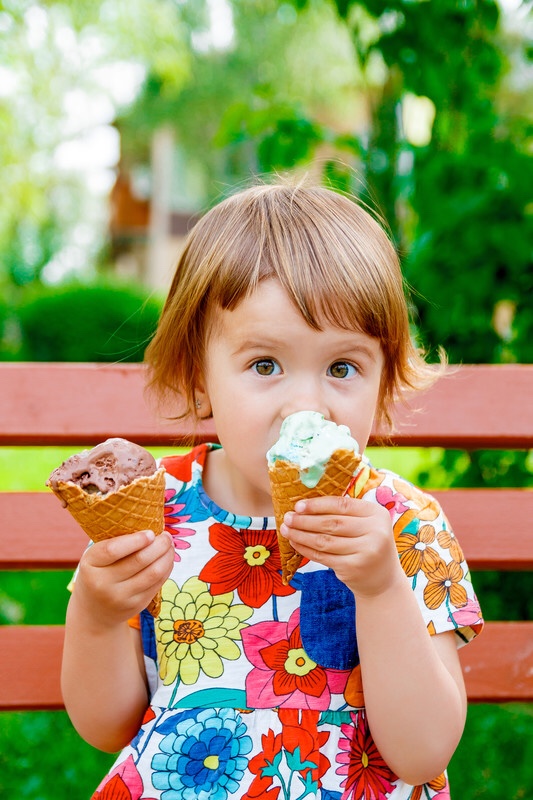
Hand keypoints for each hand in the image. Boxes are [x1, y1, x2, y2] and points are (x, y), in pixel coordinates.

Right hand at [72, 530, 174, 627]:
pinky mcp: (135, 605)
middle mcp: (103, 584)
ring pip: (153, 573)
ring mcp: (120, 597)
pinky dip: (166, 568)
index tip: (151, 532)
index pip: (113, 550)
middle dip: (159, 545)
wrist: (93, 612)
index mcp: (90, 565)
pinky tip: (167, 559)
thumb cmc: (98, 573)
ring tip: (170, 545)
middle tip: (166, 535)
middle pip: (139, 560)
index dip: (136, 540)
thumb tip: (150, 526)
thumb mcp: (96, 558)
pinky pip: (157, 584)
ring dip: (167, 556)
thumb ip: (116, 544)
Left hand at [281, 495, 402, 597]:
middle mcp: (375, 532)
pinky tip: (295, 543)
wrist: (383, 580)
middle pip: (332, 523)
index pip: (342, 505)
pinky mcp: (352, 568)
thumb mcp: (366, 524)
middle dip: (305, 520)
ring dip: (301, 534)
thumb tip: (305, 505)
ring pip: (324, 540)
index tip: (298, 505)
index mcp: (377, 514)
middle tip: (288, 517)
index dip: (318, 505)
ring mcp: (365, 552)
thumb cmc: (368, 545)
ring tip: (287, 529)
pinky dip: (306, 549)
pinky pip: (322, 556)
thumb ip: (345, 513)